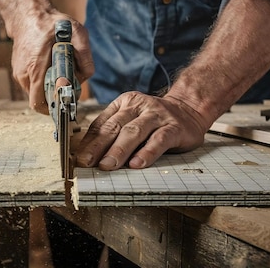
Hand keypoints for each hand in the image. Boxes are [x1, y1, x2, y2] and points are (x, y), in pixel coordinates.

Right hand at [9, 12, 93, 113]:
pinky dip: (43, 80)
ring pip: (36, 91)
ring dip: (49, 87)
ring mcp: (19, 72)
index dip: (52, 109)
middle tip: (68, 83)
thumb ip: (85, 56)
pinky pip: (33, 83)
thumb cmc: (53, 23)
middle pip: (40, 98)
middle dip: (55, 96)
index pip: (38, 103)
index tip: (64, 104)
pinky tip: (52, 67)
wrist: (28, 13)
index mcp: (35, 69)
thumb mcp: (78, 33)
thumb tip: (86, 75)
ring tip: (60, 72)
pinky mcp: (19, 69)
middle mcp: (24, 74)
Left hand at [75, 91, 207, 169]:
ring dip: (119, 150)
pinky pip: (159, 140)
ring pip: (134, 132)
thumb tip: (90, 156)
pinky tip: (138, 164)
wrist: (189, 109)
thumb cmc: (155, 120)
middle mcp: (139, 106)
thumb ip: (114, 133)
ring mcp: (157, 115)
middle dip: (99, 146)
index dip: (89, 142)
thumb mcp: (132, 119)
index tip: (79, 158)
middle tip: (88, 163)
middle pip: (115, 127)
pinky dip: (147, 152)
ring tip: (108, 165)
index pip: (103, 124)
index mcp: (124, 103)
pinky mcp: (174, 127)